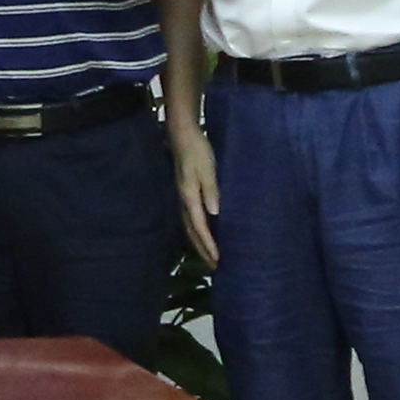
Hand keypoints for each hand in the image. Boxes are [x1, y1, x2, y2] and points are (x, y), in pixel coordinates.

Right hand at [171, 123, 219, 263]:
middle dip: (202, 249)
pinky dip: (197, 230)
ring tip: (209, 255)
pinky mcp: (186, 191)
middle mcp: (184, 199)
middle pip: (191, 231)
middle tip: (214, 266)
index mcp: (189, 196)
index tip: (218, 260)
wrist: (182, 133)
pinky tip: (204, 231)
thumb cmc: (197, 149)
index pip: (199, 226)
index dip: (208, 244)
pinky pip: (191, 217)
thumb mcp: (207, 168)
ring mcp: (183, 196)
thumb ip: (211, 190)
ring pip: (189, 226)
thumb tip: (215, 213)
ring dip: (199, 242)